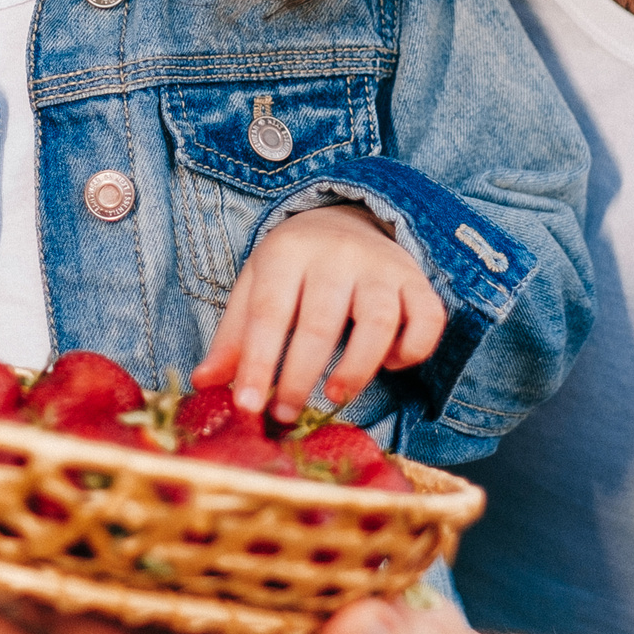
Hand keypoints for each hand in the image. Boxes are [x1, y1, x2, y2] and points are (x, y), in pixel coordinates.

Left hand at [190, 203, 446, 422]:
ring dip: (358, 367)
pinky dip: (413, 350)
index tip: (247, 406)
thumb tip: (204, 383)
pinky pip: (428, 319)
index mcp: (287, 252)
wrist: (346, 219)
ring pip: (379, 321)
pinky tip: (391, 365)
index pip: (270, 313)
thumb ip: (233, 336)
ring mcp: (381, 267)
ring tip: (335, 396)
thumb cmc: (293, 268)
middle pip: (320, 323)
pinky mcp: (416, 280)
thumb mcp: (254, 287)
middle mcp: (337, 255)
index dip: (258, 363)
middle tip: (285, 414)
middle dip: (300, 378)